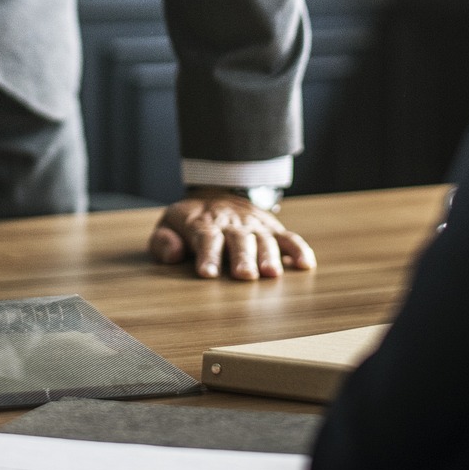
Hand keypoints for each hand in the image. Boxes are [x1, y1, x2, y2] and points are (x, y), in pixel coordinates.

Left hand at [149, 190, 316, 279]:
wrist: (216, 194)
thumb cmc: (189, 221)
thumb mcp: (168, 225)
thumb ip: (163, 241)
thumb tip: (173, 253)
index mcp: (203, 224)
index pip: (205, 238)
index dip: (207, 255)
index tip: (207, 273)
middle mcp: (231, 225)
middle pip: (238, 240)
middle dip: (242, 258)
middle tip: (244, 275)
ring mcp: (254, 226)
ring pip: (263, 240)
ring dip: (269, 255)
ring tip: (271, 273)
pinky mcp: (271, 229)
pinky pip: (287, 238)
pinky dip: (298, 249)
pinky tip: (305, 264)